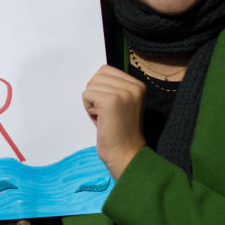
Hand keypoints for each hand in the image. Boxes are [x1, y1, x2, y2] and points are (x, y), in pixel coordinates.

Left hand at [82, 65, 146, 179]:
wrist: (126, 154)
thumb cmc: (118, 131)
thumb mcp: (120, 104)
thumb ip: (111, 88)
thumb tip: (92, 78)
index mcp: (138, 85)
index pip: (105, 70)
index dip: (100, 89)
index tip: (110, 108)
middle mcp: (134, 86)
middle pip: (97, 76)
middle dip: (95, 95)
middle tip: (106, 114)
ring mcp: (123, 93)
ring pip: (91, 86)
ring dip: (91, 103)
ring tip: (105, 118)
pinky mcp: (111, 101)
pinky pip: (86, 95)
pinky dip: (88, 109)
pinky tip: (101, 121)